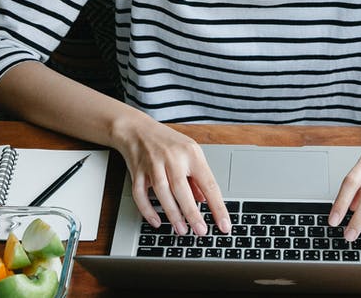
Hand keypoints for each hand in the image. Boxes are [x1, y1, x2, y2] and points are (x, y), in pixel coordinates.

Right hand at [113, 119, 230, 235]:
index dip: (218, 207)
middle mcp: (173, 158)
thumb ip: (197, 178)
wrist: (136, 129)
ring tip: (182, 230)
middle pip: (183, 189)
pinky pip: (141, 194)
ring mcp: (153, 164)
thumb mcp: (190, 153)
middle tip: (201, 231)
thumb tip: (205, 201)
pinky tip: (156, 221)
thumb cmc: (167, 141)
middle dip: (193, 213)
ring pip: (163, 192)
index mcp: (191, 154)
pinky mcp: (137, 171)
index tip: (224, 225)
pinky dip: (148, 210)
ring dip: (173, 214)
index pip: (209, 184)